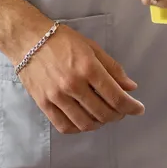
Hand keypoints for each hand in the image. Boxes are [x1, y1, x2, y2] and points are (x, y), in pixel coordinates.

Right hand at [13, 24, 144, 133]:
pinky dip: (79, 128)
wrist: (27, 39)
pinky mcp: (44, 103)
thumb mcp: (91, 47)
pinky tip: (84, 120)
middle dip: (118, 115)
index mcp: (88, 67)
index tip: (138, 109)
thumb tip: (130, 87)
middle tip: (121, 111)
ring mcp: (57, 96)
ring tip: (103, 116)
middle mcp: (73, 84)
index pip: (116, 97)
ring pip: (86, 123)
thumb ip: (112, 68)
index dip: (131, 107)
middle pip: (103, 113)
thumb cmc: (61, 40)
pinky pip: (65, 126)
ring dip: (100, 123)